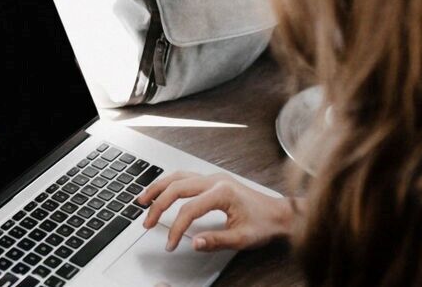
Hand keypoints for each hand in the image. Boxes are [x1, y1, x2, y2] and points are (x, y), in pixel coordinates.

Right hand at [136, 171, 293, 251]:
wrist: (279, 213)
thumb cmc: (264, 224)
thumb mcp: (242, 238)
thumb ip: (216, 241)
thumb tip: (194, 243)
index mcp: (222, 192)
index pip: (189, 209)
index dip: (176, 228)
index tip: (170, 243)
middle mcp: (215, 180)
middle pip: (177, 187)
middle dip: (158, 205)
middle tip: (147, 222)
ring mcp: (213, 178)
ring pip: (177, 177)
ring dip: (158, 188)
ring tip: (142, 200)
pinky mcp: (212, 180)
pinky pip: (184, 177)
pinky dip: (169, 184)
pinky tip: (161, 191)